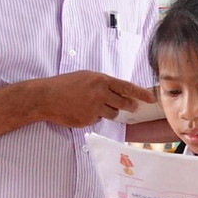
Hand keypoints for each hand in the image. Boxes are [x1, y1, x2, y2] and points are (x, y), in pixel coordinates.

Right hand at [33, 72, 152, 127]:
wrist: (46, 97)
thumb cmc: (66, 84)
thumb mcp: (87, 77)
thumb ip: (104, 84)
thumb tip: (120, 92)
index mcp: (101, 80)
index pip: (127, 88)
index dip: (141, 94)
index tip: (151, 98)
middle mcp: (99, 94)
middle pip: (123, 103)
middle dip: (129, 106)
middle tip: (132, 107)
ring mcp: (94, 108)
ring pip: (112, 114)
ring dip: (108, 111)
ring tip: (94, 104)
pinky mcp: (87, 120)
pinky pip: (98, 120)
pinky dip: (94, 116)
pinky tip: (82, 110)